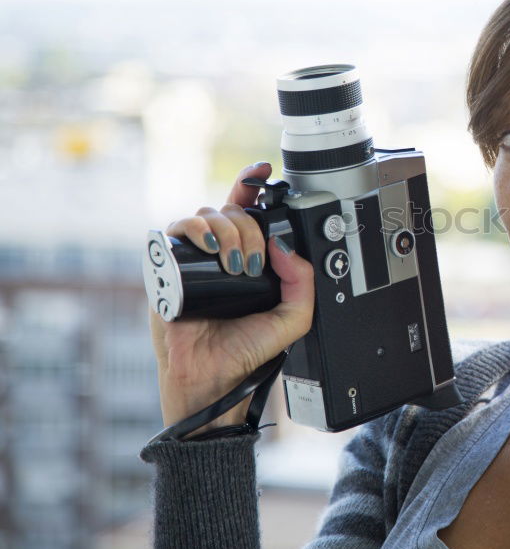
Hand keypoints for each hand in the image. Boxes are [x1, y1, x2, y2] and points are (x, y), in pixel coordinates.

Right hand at [149, 162, 314, 433]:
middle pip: (233, 211)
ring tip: (232, 262)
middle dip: (247, 228)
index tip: (264, 170)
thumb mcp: (292, 319)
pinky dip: (193, 228)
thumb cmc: (245, 351)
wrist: (211, 378)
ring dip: (225, 229)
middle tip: (252, 262)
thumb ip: (303, 283)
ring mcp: (193, 258)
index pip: (249, 211)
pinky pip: (175, 230)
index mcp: (248, 258)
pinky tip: (207, 246)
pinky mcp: (167, 266)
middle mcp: (220, 253)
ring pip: (207, 215)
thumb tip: (285, 247)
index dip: (254, 185)